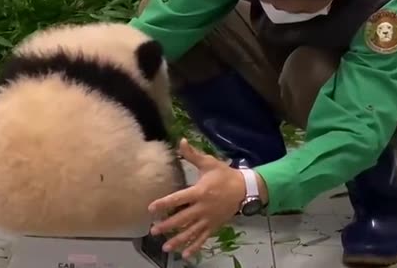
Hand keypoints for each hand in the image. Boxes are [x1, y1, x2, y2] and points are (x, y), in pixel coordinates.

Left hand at [148, 138, 245, 258]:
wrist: (245, 189)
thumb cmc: (224, 175)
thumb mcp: (209, 163)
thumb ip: (193, 155)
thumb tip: (181, 141)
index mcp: (200, 192)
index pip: (179, 199)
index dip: (165, 203)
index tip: (151, 208)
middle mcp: (203, 208)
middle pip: (182, 218)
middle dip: (167, 225)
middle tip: (153, 231)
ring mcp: (209, 219)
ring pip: (191, 231)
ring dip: (178, 240)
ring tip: (165, 247)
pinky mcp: (214, 226)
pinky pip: (203, 238)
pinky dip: (195, 247)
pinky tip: (186, 255)